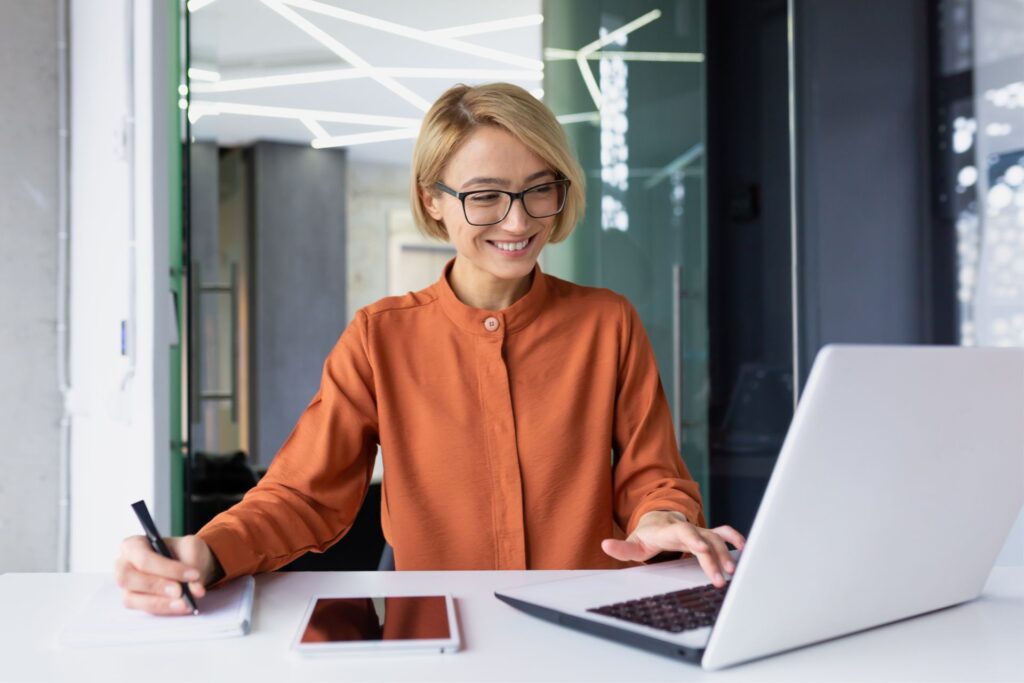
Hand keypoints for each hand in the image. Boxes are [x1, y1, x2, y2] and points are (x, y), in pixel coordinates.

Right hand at [114, 534, 217, 614]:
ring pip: (132, 598)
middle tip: (181, 591)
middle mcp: (123, 565)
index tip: (193, 574)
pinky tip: (180, 606)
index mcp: (133, 545)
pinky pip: (143, 609)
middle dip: (156, 586)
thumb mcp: (192, 548)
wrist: (188, 566)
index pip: (144, 558)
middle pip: (129, 578)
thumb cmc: (184, 552)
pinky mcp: (133, 602)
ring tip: (185, 603)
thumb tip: (195, 590)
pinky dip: (163, 608)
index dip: (167, 568)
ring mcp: (126, 586)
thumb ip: (193, 565)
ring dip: (160, 602)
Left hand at [601, 511, 745, 587]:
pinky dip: (734, 539)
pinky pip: (723, 533)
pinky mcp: (707, 534)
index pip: (682, 532)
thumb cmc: (646, 536)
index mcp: (668, 530)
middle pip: (703, 540)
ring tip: (733, 572)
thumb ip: (620, 547)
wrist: (658, 519)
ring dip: (726, 554)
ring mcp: (698, 530)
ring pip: (716, 539)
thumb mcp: (632, 543)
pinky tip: (744, 550)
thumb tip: (604, 545)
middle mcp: (687, 528)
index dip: (692, 539)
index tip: (701, 548)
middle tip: (719, 579)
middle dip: (712, 558)